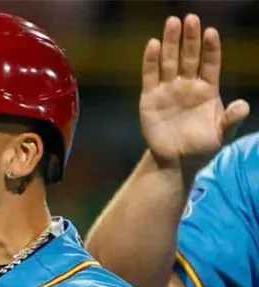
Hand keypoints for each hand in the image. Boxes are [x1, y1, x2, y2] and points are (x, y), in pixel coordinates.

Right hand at [139, 15, 249, 168]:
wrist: (176, 162)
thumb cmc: (202, 148)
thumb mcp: (222, 135)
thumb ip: (231, 119)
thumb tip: (242, 105)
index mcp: (207, 90)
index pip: (210, 63)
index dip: (211, 48)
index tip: (211, 33)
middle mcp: (187, 85)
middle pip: (189, 56)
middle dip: (190, 38)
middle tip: (191, 19)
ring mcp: (168, 90)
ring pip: (170, 61)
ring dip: (171, 42)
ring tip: (172, 22)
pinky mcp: (149, 98)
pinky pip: (150, 76)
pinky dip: (150, 61)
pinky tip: (153, 45)